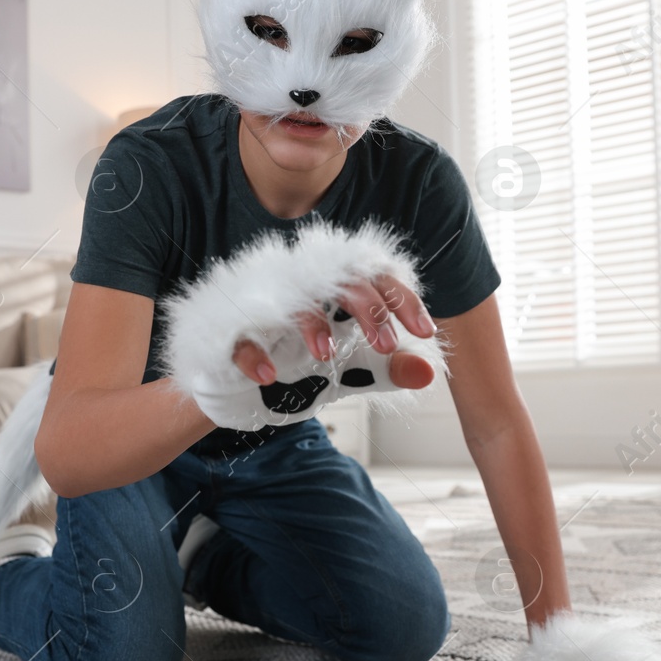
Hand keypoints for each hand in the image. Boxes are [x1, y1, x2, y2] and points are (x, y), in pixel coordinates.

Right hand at [230, 273, 436, 388]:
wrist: (235, 380)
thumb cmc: (298, 361)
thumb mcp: (351, 368)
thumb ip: (387, 369)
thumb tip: (429, 372)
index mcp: (336, 292)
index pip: (375, 280)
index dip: (401, 300)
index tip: (425, 331)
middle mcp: (305, 291)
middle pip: (341, 282)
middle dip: (368, 309)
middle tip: (386, 346)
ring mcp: (266, 309)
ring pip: (290, 302)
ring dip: (311, 324)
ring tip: (327, 357)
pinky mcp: (230, 332)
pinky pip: (240, 336)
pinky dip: (252, 355)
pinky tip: (267, 376)